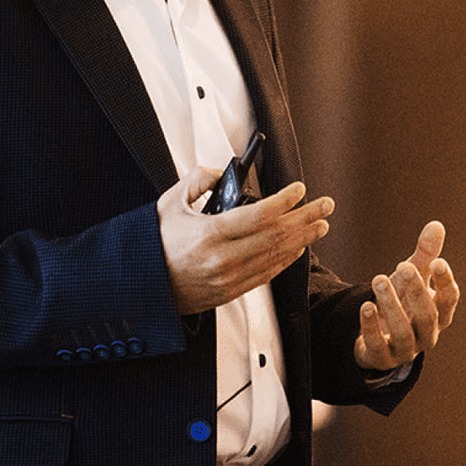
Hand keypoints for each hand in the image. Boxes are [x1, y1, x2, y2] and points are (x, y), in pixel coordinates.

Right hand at [159, 168, 333, 314]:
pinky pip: (266, 274)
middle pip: (276, 236)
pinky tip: (299, 247)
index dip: (285, 201)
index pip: (259, 215)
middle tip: (326, 205)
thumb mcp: (170, 203)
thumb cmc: (153, 243)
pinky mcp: (230, 292)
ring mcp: (228, 278)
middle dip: (306, 218)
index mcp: (209, 234)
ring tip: (320, 224)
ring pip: (276, 256)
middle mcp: (222, 258)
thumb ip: (198, 180)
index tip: (300, 190)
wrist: (139, 285)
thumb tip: (222, 174)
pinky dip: (286, 259)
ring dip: (303, 239)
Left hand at [355, 221, 458, 370]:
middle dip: (417, 290)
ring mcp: (405, 350)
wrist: (377, 338)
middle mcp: (427, 335)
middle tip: (404, 266)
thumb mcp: (412, 278)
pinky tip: (365, 305)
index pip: (450, 300)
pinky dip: (371, 326)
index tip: (438, 262)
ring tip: (378, 279)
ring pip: (403, 331)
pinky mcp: (381, 358)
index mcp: (439, 315)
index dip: (445, 283)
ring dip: (392, 304)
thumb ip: (425, 255)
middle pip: (428, 316)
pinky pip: (377, 345)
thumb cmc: (402, 303)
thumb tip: (436, 225)